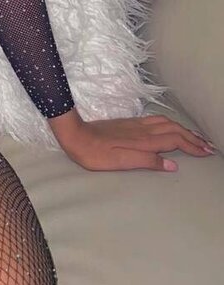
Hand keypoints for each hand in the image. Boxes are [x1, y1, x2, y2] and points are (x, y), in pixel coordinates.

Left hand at [56, 114, 217, 171]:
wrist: (75, 135)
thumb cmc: (95, 154)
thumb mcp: (120, 163)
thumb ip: (147, 162)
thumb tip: (172, 164)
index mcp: (143, 141)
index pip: (175, 140)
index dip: (192, 146)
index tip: (207, 153)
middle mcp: (142, 130)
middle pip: (174, 129)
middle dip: (193, 137)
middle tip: (208, 146)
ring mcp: (135, 125)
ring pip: (166, 123)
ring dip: (183, 129)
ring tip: (195, 137)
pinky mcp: (128, 123)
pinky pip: (156, 120)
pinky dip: (170, 124)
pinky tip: (170, 127)